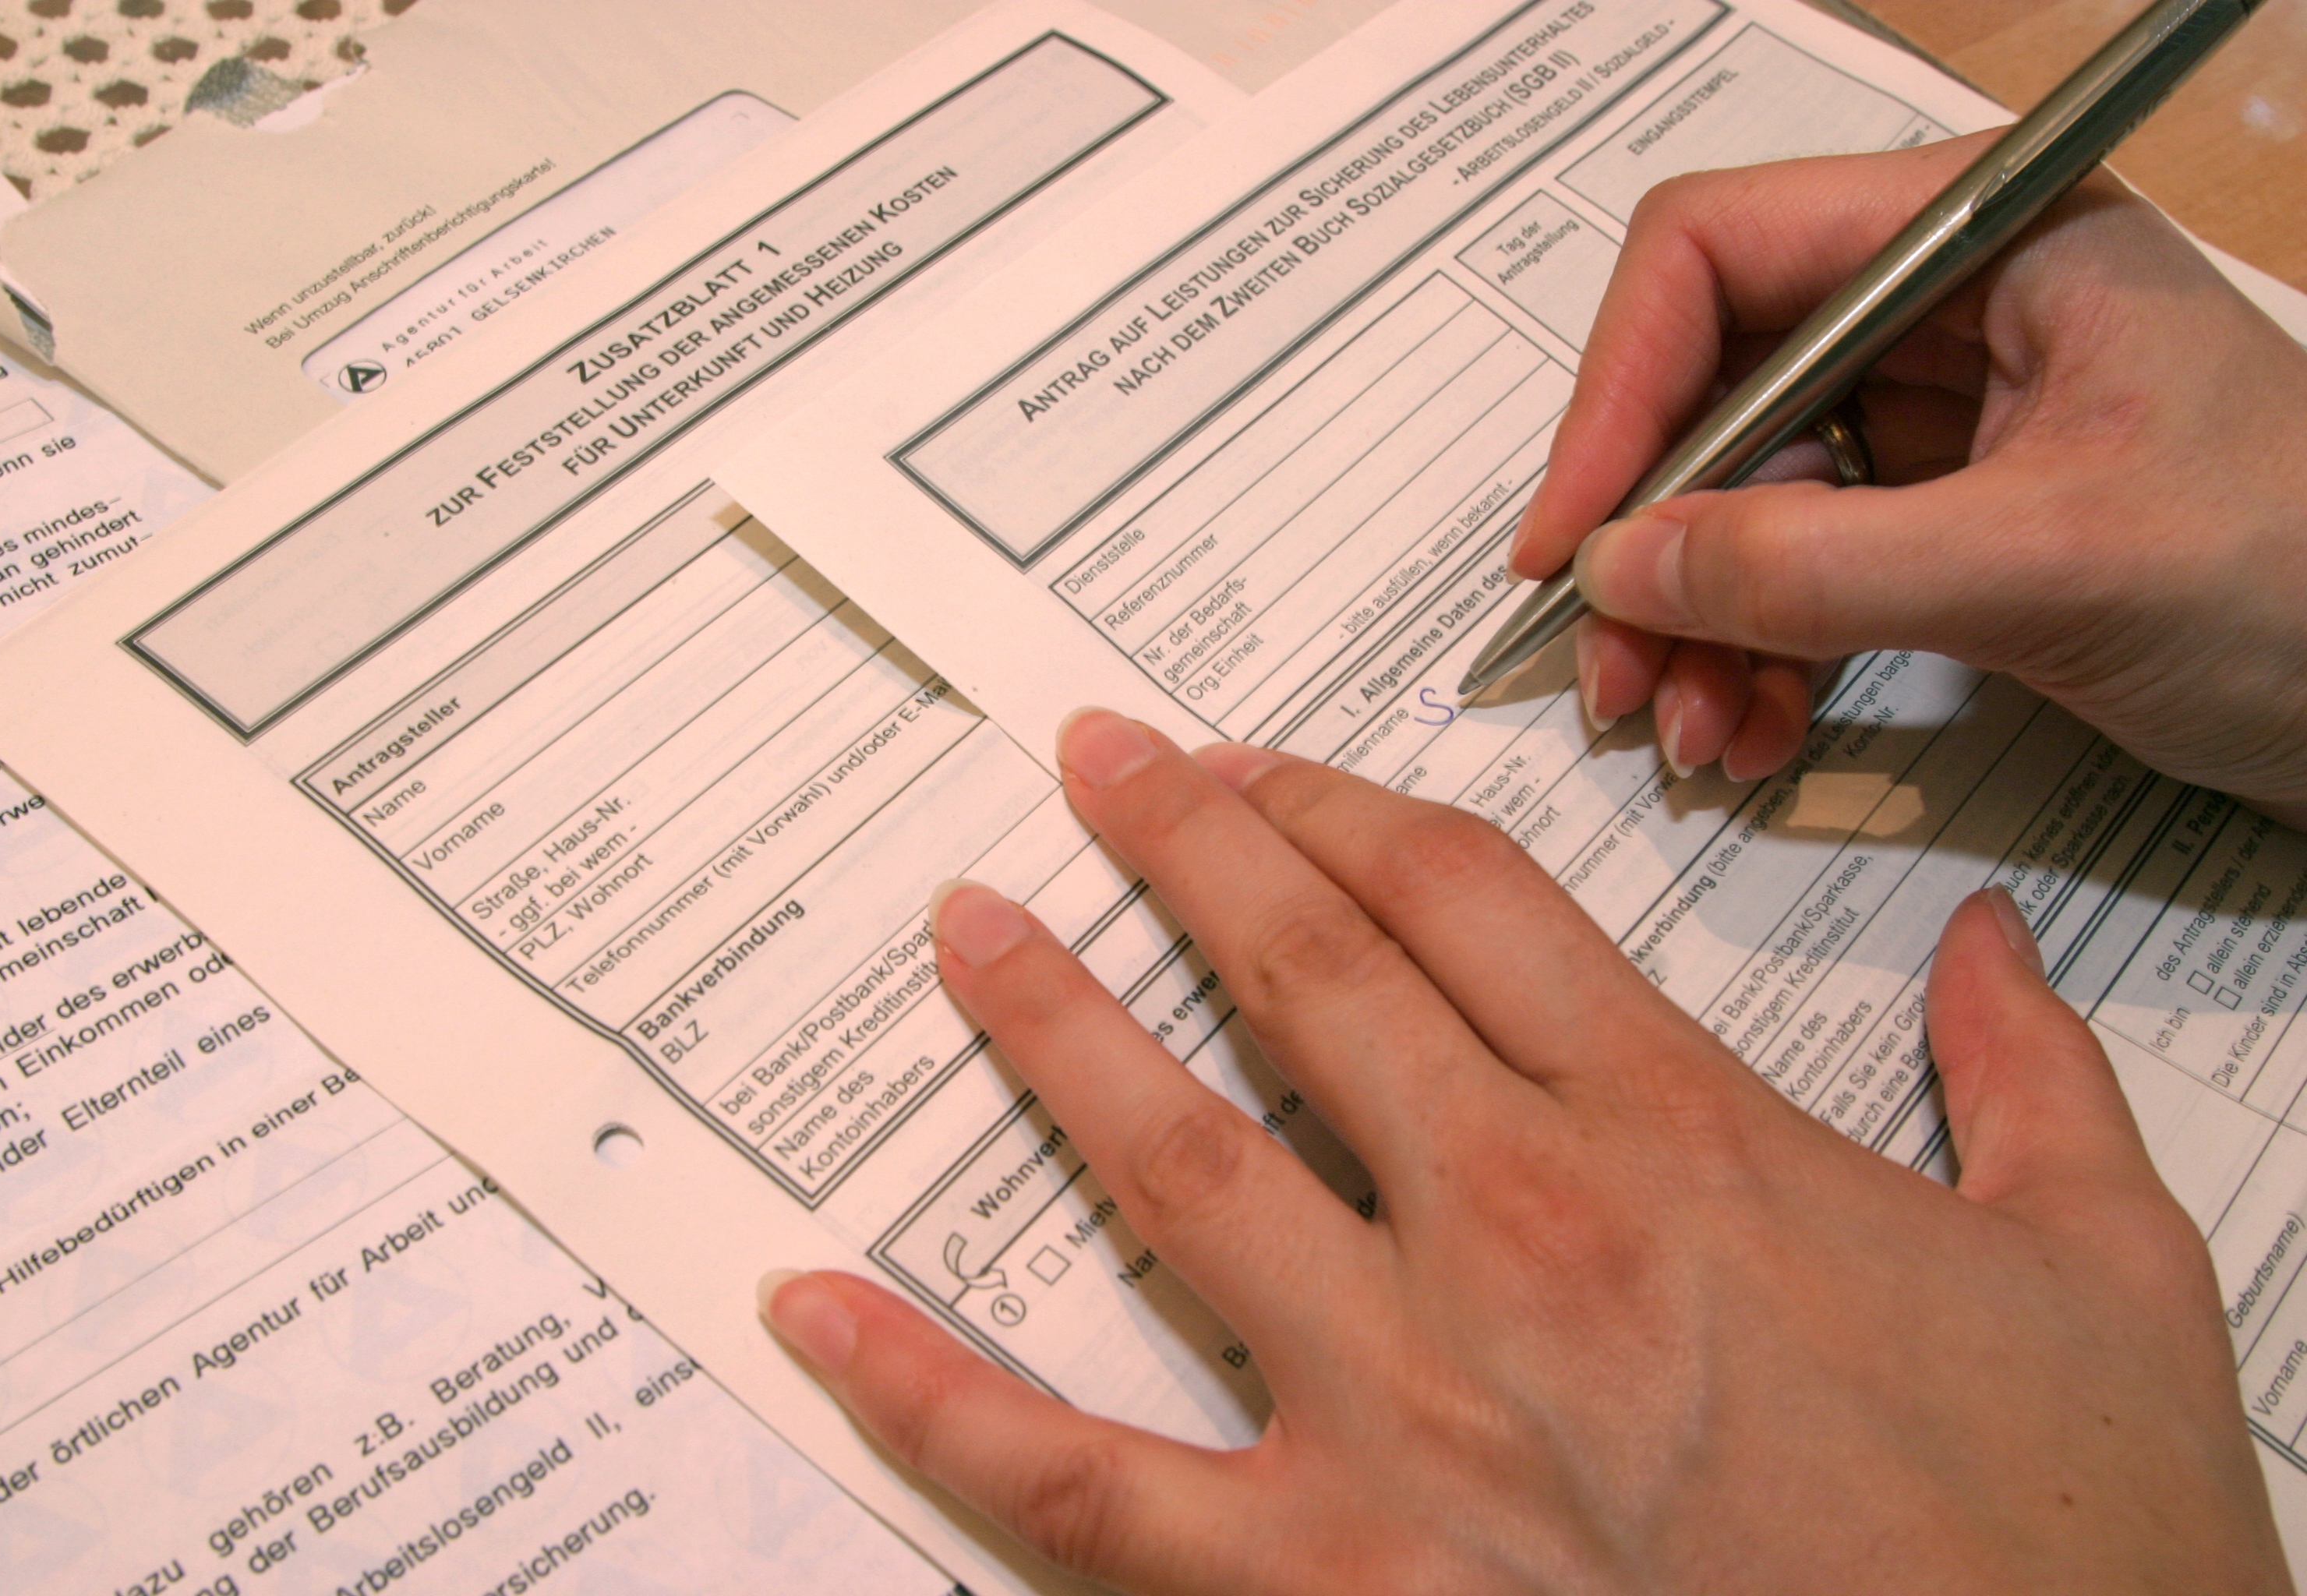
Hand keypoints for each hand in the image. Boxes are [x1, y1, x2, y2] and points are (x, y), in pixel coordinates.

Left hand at [763, 709, 2287, 1594]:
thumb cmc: (2073, 1550)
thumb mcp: (2111, 1276)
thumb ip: (2037, 1078)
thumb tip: (1993, 954)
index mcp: (1684, 1140)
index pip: (1471, 898)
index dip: (1351, 805)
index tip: (1270, 768)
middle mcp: (1522, 1234)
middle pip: (1309, 972)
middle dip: (1189, 847)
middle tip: (1092, 761)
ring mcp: (1409, 1405)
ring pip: (1178, 1159)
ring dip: (1053, 1025)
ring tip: (964, 929)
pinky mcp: (1335, 1579)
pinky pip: (1083, 1479)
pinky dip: (930, 1395)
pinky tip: (813, 1312)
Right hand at [1511, 136, 2306, 826]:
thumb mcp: (2054, 566)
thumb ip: (1820, 565)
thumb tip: (1615, 572)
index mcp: (1982, 234)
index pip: (1718, 252)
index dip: (1618, 392)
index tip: (1569, 545)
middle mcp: (1942, 303)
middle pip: (1709, 387)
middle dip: (1651, 543)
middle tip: (1606, 679)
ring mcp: (1941, 413)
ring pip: (1737, 495)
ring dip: (1690, 623)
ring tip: (1687, 734)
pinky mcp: (1943, 517)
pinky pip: (1794, 571)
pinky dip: (1753, 655)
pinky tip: (1752, 733)